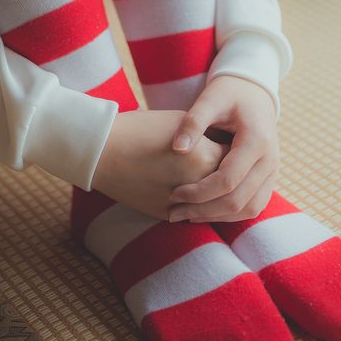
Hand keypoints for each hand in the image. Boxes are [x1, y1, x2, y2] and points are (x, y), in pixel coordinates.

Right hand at [92, 109, 230, 220]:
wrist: (103, 151)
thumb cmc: (141, 130)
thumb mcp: (182, 124)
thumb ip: (209, 136)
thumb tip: (229, 146)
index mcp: (206, 158)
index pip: (237, 158)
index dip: (235, 151)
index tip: (232, 145)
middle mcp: (200, 185)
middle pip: (229, 185)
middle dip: (229, 175)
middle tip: (227, 164)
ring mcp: (183, 205)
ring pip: (212, 205)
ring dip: (214, 195)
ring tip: (210, 180)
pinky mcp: (168, 216)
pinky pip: (191, 214)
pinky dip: (194, 205)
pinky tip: (190, 192)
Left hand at [167, 76, 279, 223]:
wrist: (254, 92)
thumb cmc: (229, 92)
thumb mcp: (210, 98)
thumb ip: (194, 122)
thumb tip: (177, 149)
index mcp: (257, 141)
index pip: (228, 180)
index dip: (199, 192)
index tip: (173, 194)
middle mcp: (270, 160)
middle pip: (238, 200)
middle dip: (204, 210)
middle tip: (174, 213)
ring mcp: (273, 171)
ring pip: (249, 209)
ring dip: (217, 217)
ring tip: (187, 216)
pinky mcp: (268, 178)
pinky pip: (253, 205)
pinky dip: (230, 213)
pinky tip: (204, 210)